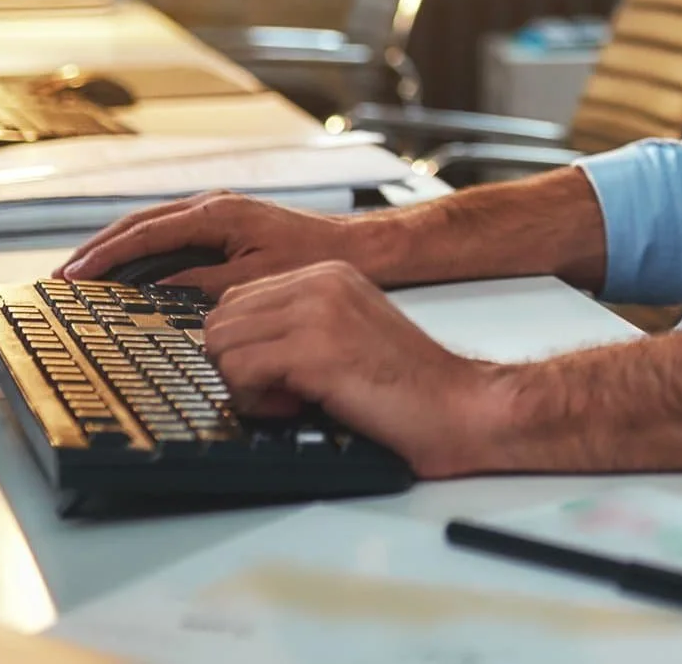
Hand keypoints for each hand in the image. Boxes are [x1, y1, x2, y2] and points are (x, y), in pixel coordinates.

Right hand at [58, 190, 407, 295]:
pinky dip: (141, 247)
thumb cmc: (310, 259)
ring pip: (151, 225)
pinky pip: (169, 232)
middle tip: (63, 275)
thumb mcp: (252, 279)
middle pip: (138, 223)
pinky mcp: (222, 223)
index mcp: (216, 214)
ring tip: (82, 272)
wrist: (351, 248)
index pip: (145, 233)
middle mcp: (212, 205)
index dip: (105, 256)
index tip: (73, 275)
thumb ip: (201, 284)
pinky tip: (125, 268)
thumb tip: (156, 293)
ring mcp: (216, 212)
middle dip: (98, 248)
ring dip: (115, 247)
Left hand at [200, 261, 505, 477]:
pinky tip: (299, 407)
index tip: (280, 375)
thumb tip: (240, 342)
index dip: (245, 347)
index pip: (237, 300)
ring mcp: (317, 312)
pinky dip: (256, 402)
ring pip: (221, 344)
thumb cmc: (407, 385)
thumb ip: (301, 323)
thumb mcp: (349, 331)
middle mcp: (320, 281)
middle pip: (220, 320)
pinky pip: (238, 371)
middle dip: (237, 366)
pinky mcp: (315, 349)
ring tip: (293, 400)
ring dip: (245, 385)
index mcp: (328, 274)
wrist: (461, 406)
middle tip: (282, 392)